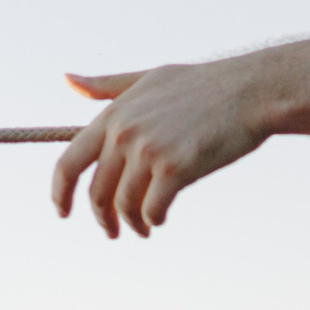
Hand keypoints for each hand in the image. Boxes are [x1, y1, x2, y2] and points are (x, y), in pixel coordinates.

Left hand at [52, 64, 268, 238]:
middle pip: (97, 193)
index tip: (62, 211)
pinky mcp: (176, 168)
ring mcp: (150, 151)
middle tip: (112, 231)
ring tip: (145, 228)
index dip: (59, 193)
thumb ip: (107, 87)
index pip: (69, 162)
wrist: (250, 91)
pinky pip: (153, 209)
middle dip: (102, 218)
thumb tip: (67, 81)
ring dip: (132, 224)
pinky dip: (154, 219)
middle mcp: (125, 133)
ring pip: (125, 206)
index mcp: (114, 114)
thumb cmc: (203, 84)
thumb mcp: (148, 78)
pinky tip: (160, 218)